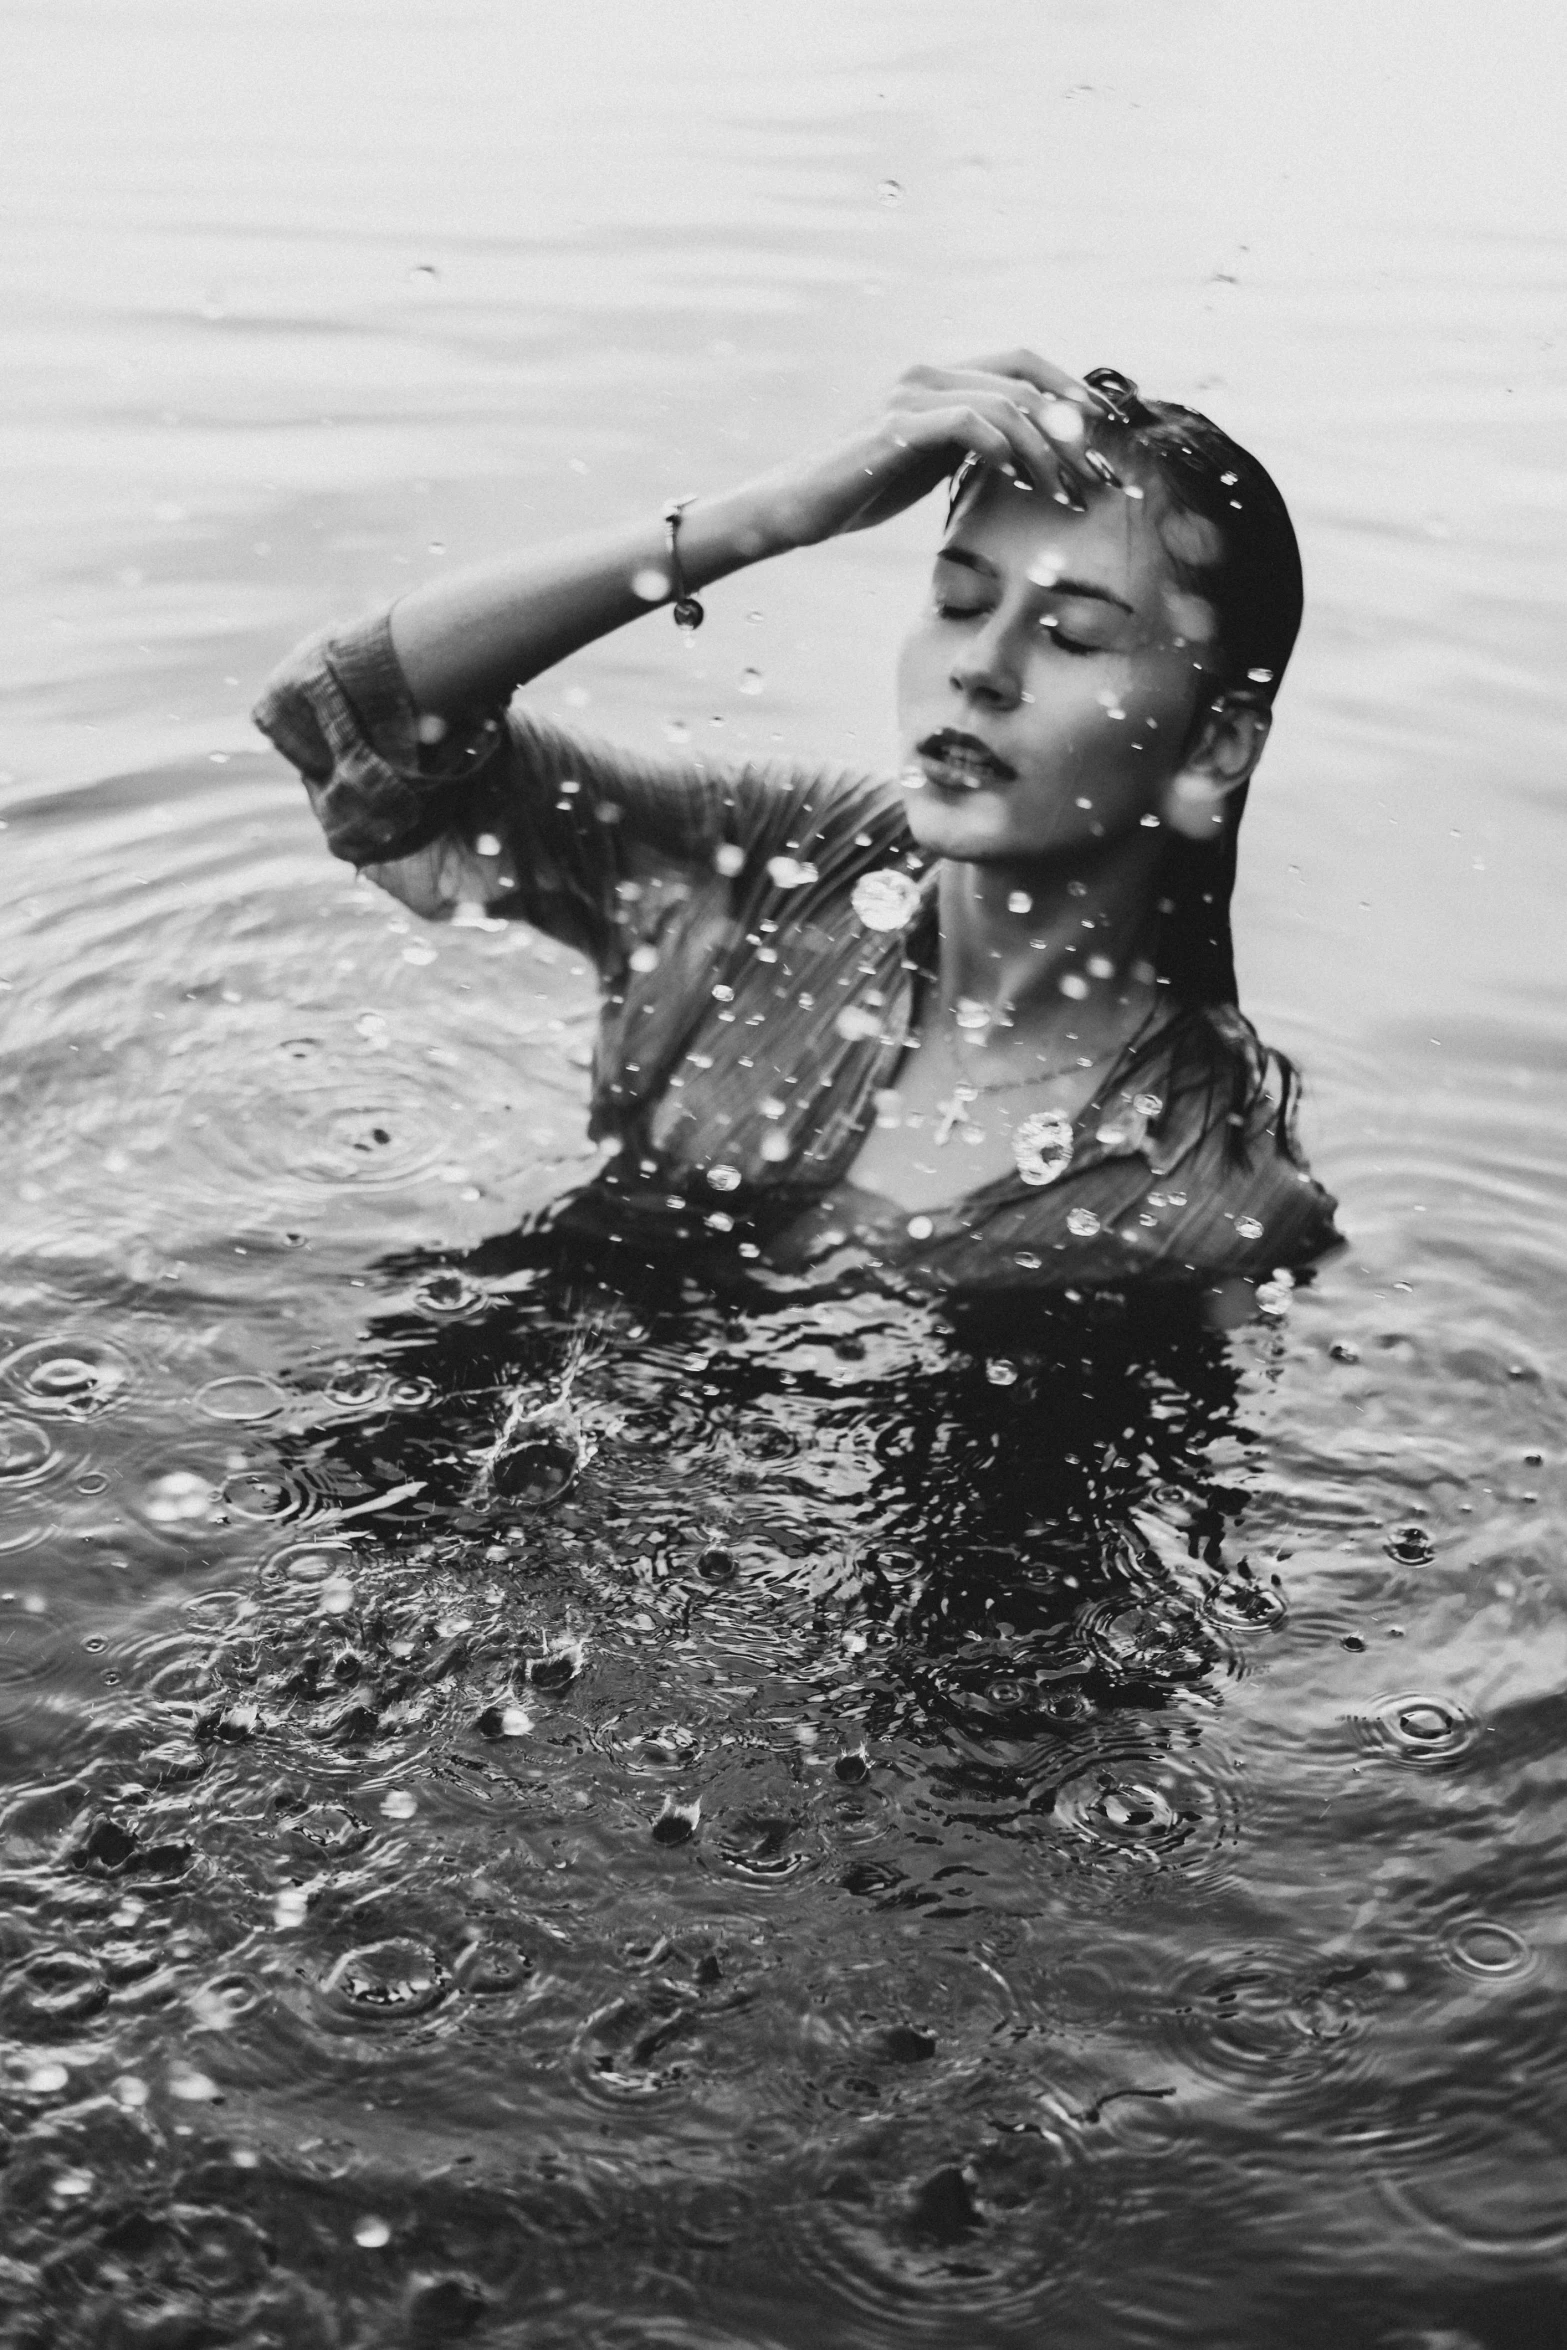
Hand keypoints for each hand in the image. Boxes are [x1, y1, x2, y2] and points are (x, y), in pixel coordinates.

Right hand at [749, 349, 1108, 550]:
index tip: (1106, 430)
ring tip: (1062, 494)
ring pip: (1004, 403)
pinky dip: (1003, 449)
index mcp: (941, 376)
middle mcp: (928, 372)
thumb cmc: (863, 489)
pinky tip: (1017, 481)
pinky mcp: (896, 425)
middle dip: (1069, 430)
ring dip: (1044, 451)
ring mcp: (911, 394)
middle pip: (1024, 380)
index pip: (1022, 362)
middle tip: (1095, 477)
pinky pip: (968, 423)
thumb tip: (1029, 455)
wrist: (797, 506)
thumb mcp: (931, 462)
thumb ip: (972, 446)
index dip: (1070, 388)